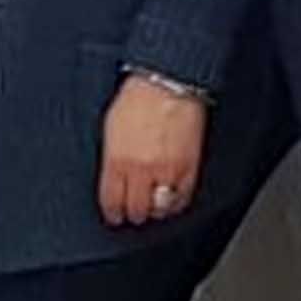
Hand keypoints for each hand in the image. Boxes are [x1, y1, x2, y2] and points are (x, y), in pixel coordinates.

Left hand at [97, 72, 208, 231]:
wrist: (168, 84)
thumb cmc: (137, 98)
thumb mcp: (111, 129)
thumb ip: (111, 157)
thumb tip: (111, 177)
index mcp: (117, 160)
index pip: (112, 200)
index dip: (113, 212)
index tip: (115, 215)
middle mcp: (141, 170)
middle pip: (137, 209)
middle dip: (133, 214)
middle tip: (133, 214)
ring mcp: (167, 171)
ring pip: (160, 208)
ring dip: (155, 211)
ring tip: (153, 208)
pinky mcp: (189, 168)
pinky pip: (183, 198)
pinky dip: (176, 204)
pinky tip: (172, 200)